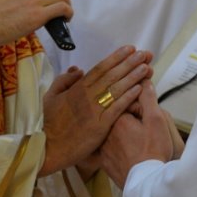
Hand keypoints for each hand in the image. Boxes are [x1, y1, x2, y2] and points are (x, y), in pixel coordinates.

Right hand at [39, 45, 152, 175]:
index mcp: (77, 87)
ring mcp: (95, 110)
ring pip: (117, 89)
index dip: (116, 57)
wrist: (49, 147)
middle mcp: (87, 95)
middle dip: (130, 63)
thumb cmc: (50, 122)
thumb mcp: (51, 96)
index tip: (130, 49)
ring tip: (146, 67)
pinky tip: (140, 89)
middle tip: (145, 54)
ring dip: (133, 77)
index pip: (100, 68)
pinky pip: (117, 108)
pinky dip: (128, 97)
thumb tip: (78, 70)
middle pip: (112, 75)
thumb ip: (64, 80)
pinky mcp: (100, 125)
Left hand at [100, 81, 176, 187]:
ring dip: (120, 133)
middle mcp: (104, 131)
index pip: (123, 102)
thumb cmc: (153, 151)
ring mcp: (102, 148)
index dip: (136, 105)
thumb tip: (144, 80)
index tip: (145, 111)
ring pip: (110, 133)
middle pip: (115, 117)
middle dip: (128, 118)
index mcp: (116, 117)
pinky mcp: (104, 162)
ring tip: (136, 141)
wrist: (146, 183)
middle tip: (143, 129)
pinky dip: (115, 148)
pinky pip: (107, 149)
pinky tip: (127, 152)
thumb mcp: (156, 120)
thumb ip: (148, 98)